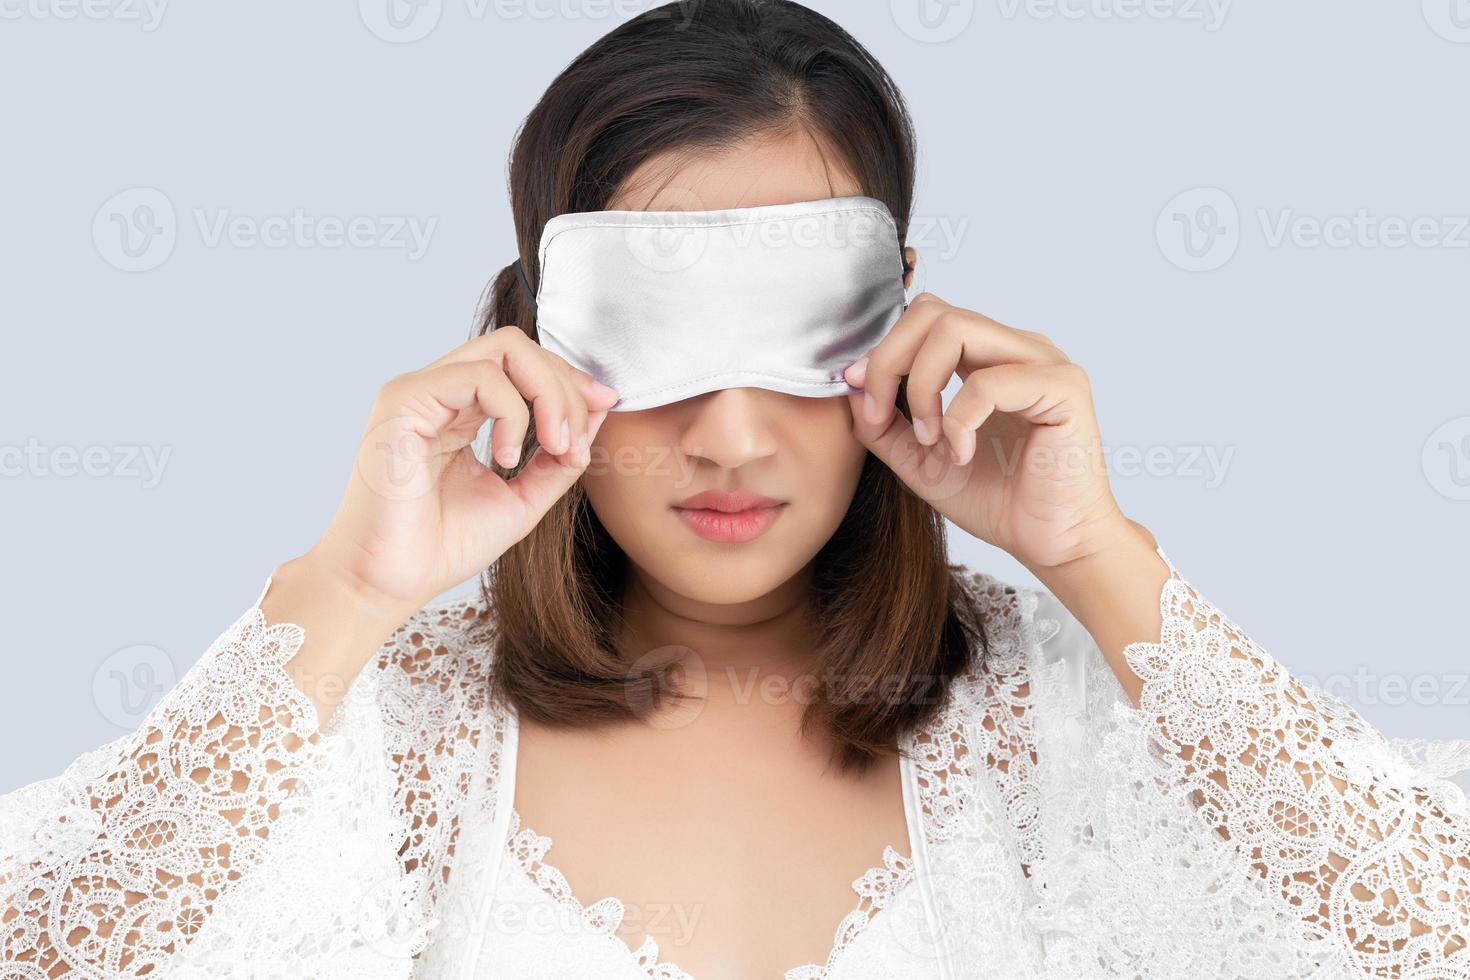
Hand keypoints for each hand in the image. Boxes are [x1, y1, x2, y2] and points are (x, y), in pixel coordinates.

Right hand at [306, 326, 618, 619]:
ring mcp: (418, 391)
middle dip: (565, 386)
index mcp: (460, 409)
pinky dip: (513, 412)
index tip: (605, 408)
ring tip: (555, 446)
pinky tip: (508, 458)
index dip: (569, 380)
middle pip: (517, 347)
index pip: (521, 364)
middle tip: (577, 440)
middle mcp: (437, 392)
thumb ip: (558, 458)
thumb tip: (599, 413)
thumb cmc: (442, 547)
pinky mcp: (404, 401)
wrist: (387, 583)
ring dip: (548, 395)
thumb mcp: (522, 498)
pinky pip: (479, 377)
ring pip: (504, 350)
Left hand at [843, 292, 1130, 570]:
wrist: (1052, 544)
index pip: (924, 318)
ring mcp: (1043, 362)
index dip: (882, 350)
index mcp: (988, 356)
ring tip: (929, 437)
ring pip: (956, 330)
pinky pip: (989, 381)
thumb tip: (852, 387)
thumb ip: (884, 424)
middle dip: (889, 360)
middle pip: (933, 311)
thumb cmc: (997, 501)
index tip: (858, 393)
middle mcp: (1016, 349)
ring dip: (922, 386)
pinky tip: (962, 453)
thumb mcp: (919, 460)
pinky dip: (959, 419)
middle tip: (881, 414)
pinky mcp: (1063, 388)